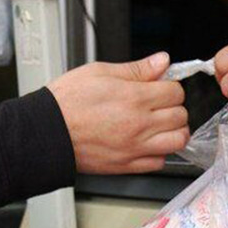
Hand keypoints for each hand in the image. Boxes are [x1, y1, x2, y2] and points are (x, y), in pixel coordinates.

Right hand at [47, 52, 187, 173]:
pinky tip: (148, 143)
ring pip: (177, 141)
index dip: (169, 87)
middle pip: (180, 116)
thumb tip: (161, 61)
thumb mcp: (100, 72)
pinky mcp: (128, 165)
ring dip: (174, 131)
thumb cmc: (66, 102)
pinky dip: (159, 153)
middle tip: (160, 105)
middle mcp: (139, 125)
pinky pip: (159, 162)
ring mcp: (135, 147)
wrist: (46, 132)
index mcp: (134, 98)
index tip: (160, 87)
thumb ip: (137, 69)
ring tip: (162, 125)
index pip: (175, 92)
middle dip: (173, 107)